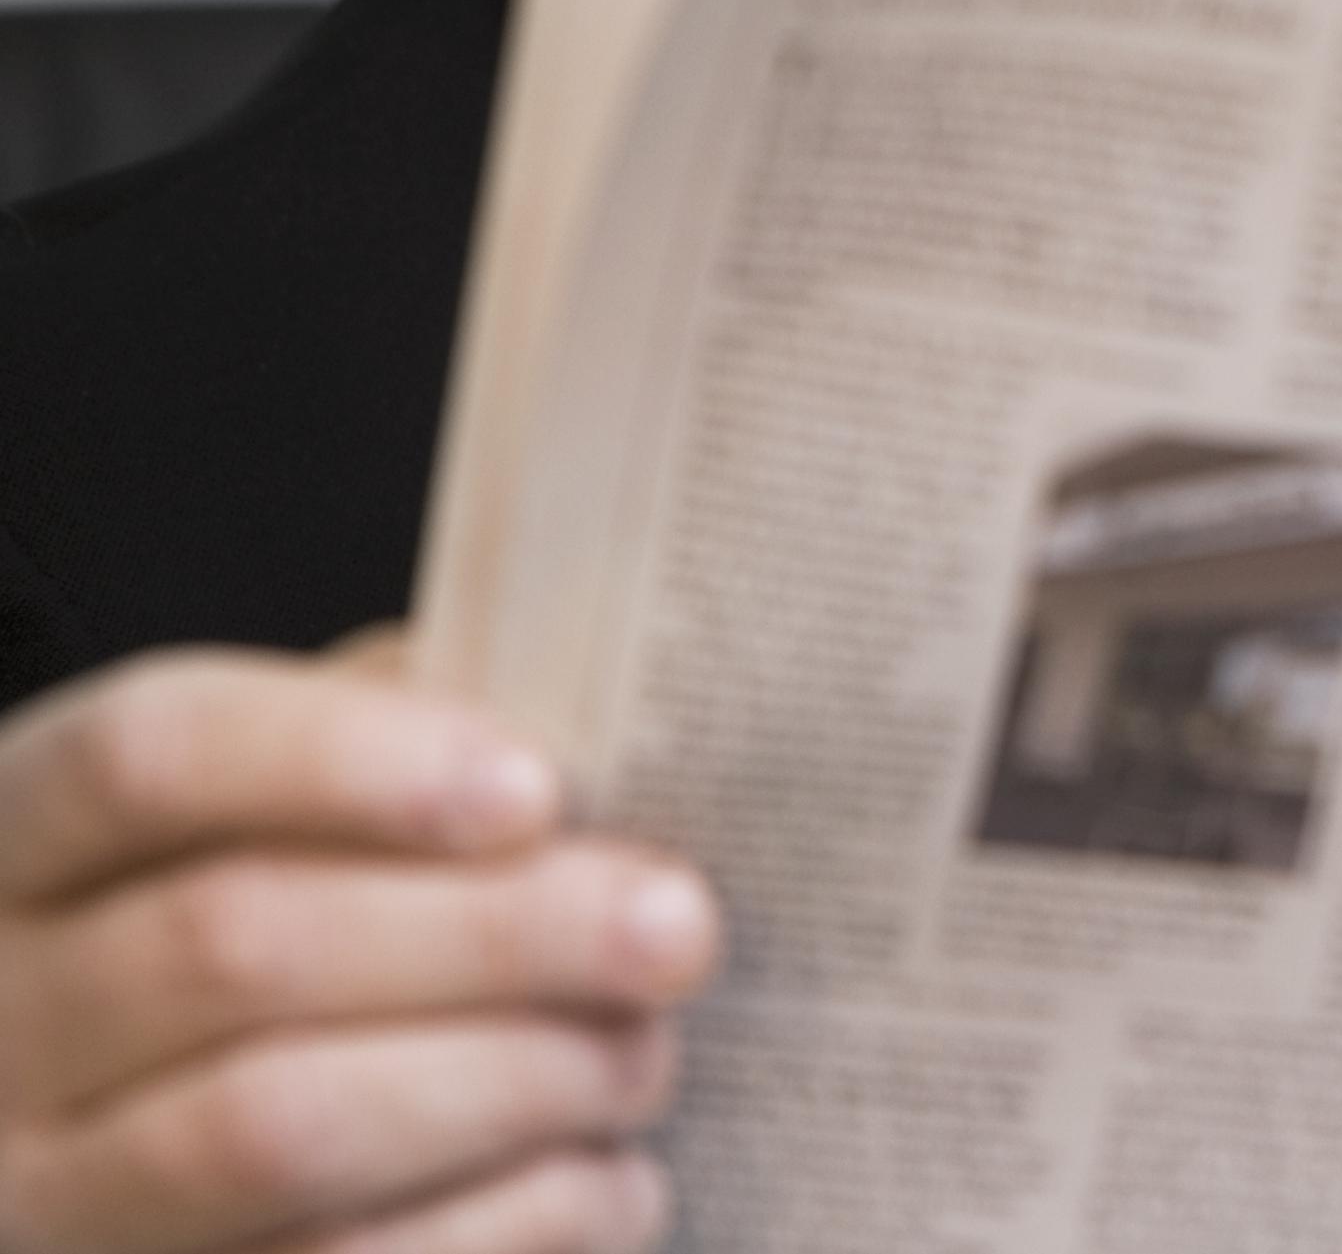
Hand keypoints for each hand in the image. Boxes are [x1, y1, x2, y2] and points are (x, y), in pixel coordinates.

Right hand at [0, 644, 714, 1251]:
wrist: (181, 1123)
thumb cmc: (279, 922)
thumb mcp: (287, 808)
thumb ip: (395, 738)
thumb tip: (579, 736)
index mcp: (27, 840)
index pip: (154, 756)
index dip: (348, 759)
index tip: (540, 788)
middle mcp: (1, 1017)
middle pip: (234, 948)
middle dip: (495, 934)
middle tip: (676, 929)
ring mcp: (45, 1190)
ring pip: (273, 1127)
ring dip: (508, 1083)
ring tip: (644, 1056)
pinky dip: (510, 1224)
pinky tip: (612, 1184)